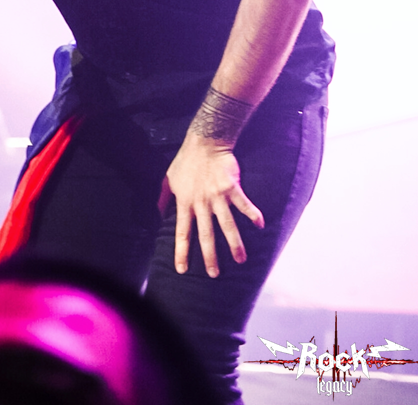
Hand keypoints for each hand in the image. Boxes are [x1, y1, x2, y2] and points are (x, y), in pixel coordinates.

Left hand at [163, 130, 263, 276]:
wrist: (204, 142)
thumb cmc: (185, 160)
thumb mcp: (168, 178)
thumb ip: (163, 197)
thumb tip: (157, 212)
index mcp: (184, 203)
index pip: (182, 232)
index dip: (181, 252)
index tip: (182, 270)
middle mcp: (201, 203)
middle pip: (205, 235)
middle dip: (210, 256)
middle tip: (214, 274)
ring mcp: (217, 197)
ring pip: (226, 225)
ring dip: (234, 244)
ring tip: (241, 260)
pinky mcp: (232, 188)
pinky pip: (244, 204)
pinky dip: (253, 214)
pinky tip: (260, 225)